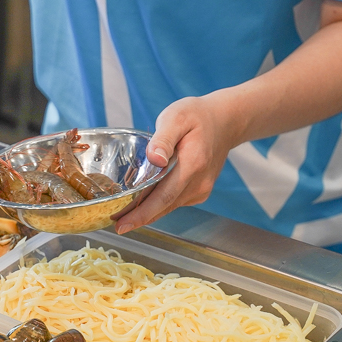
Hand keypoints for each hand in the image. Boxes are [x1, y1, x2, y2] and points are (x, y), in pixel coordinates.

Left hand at [111, 94, 239, 233]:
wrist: (225, 121)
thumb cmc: (197, 116)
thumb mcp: (177, 117)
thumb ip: (164, 138)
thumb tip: (155, 158)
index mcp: (192, 164)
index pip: (163, 196)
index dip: (141, 213)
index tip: (122, 224)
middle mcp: (198, 182)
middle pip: (164, 206)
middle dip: (138, 218)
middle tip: (116, 226)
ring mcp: (201, 189)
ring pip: (168, 206)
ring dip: (146, 213)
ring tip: (122, 216)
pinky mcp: (199, 191)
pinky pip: (174, 201)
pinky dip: (158, 204)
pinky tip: (142, 202)